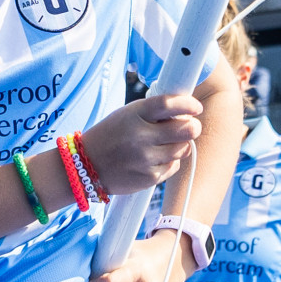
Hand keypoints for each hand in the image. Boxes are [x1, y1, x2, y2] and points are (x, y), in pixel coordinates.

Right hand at [79, 94, 203, 194]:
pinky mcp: (149, 178)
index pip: (170, 104)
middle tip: (189, 126)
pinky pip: (174, 166)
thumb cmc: (110, 136)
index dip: (189, 104)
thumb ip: (154, 112)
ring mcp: (146, 159)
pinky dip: (169, 162)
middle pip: (187, 129)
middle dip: (193, 127)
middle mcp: (141, 136)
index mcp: (135, 114)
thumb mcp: (127, 115)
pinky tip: (154, 159)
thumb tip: (186, 111)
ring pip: (184, 149)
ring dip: (180, 145)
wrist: (85, 167)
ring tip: (163, 144)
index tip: (195, 107)